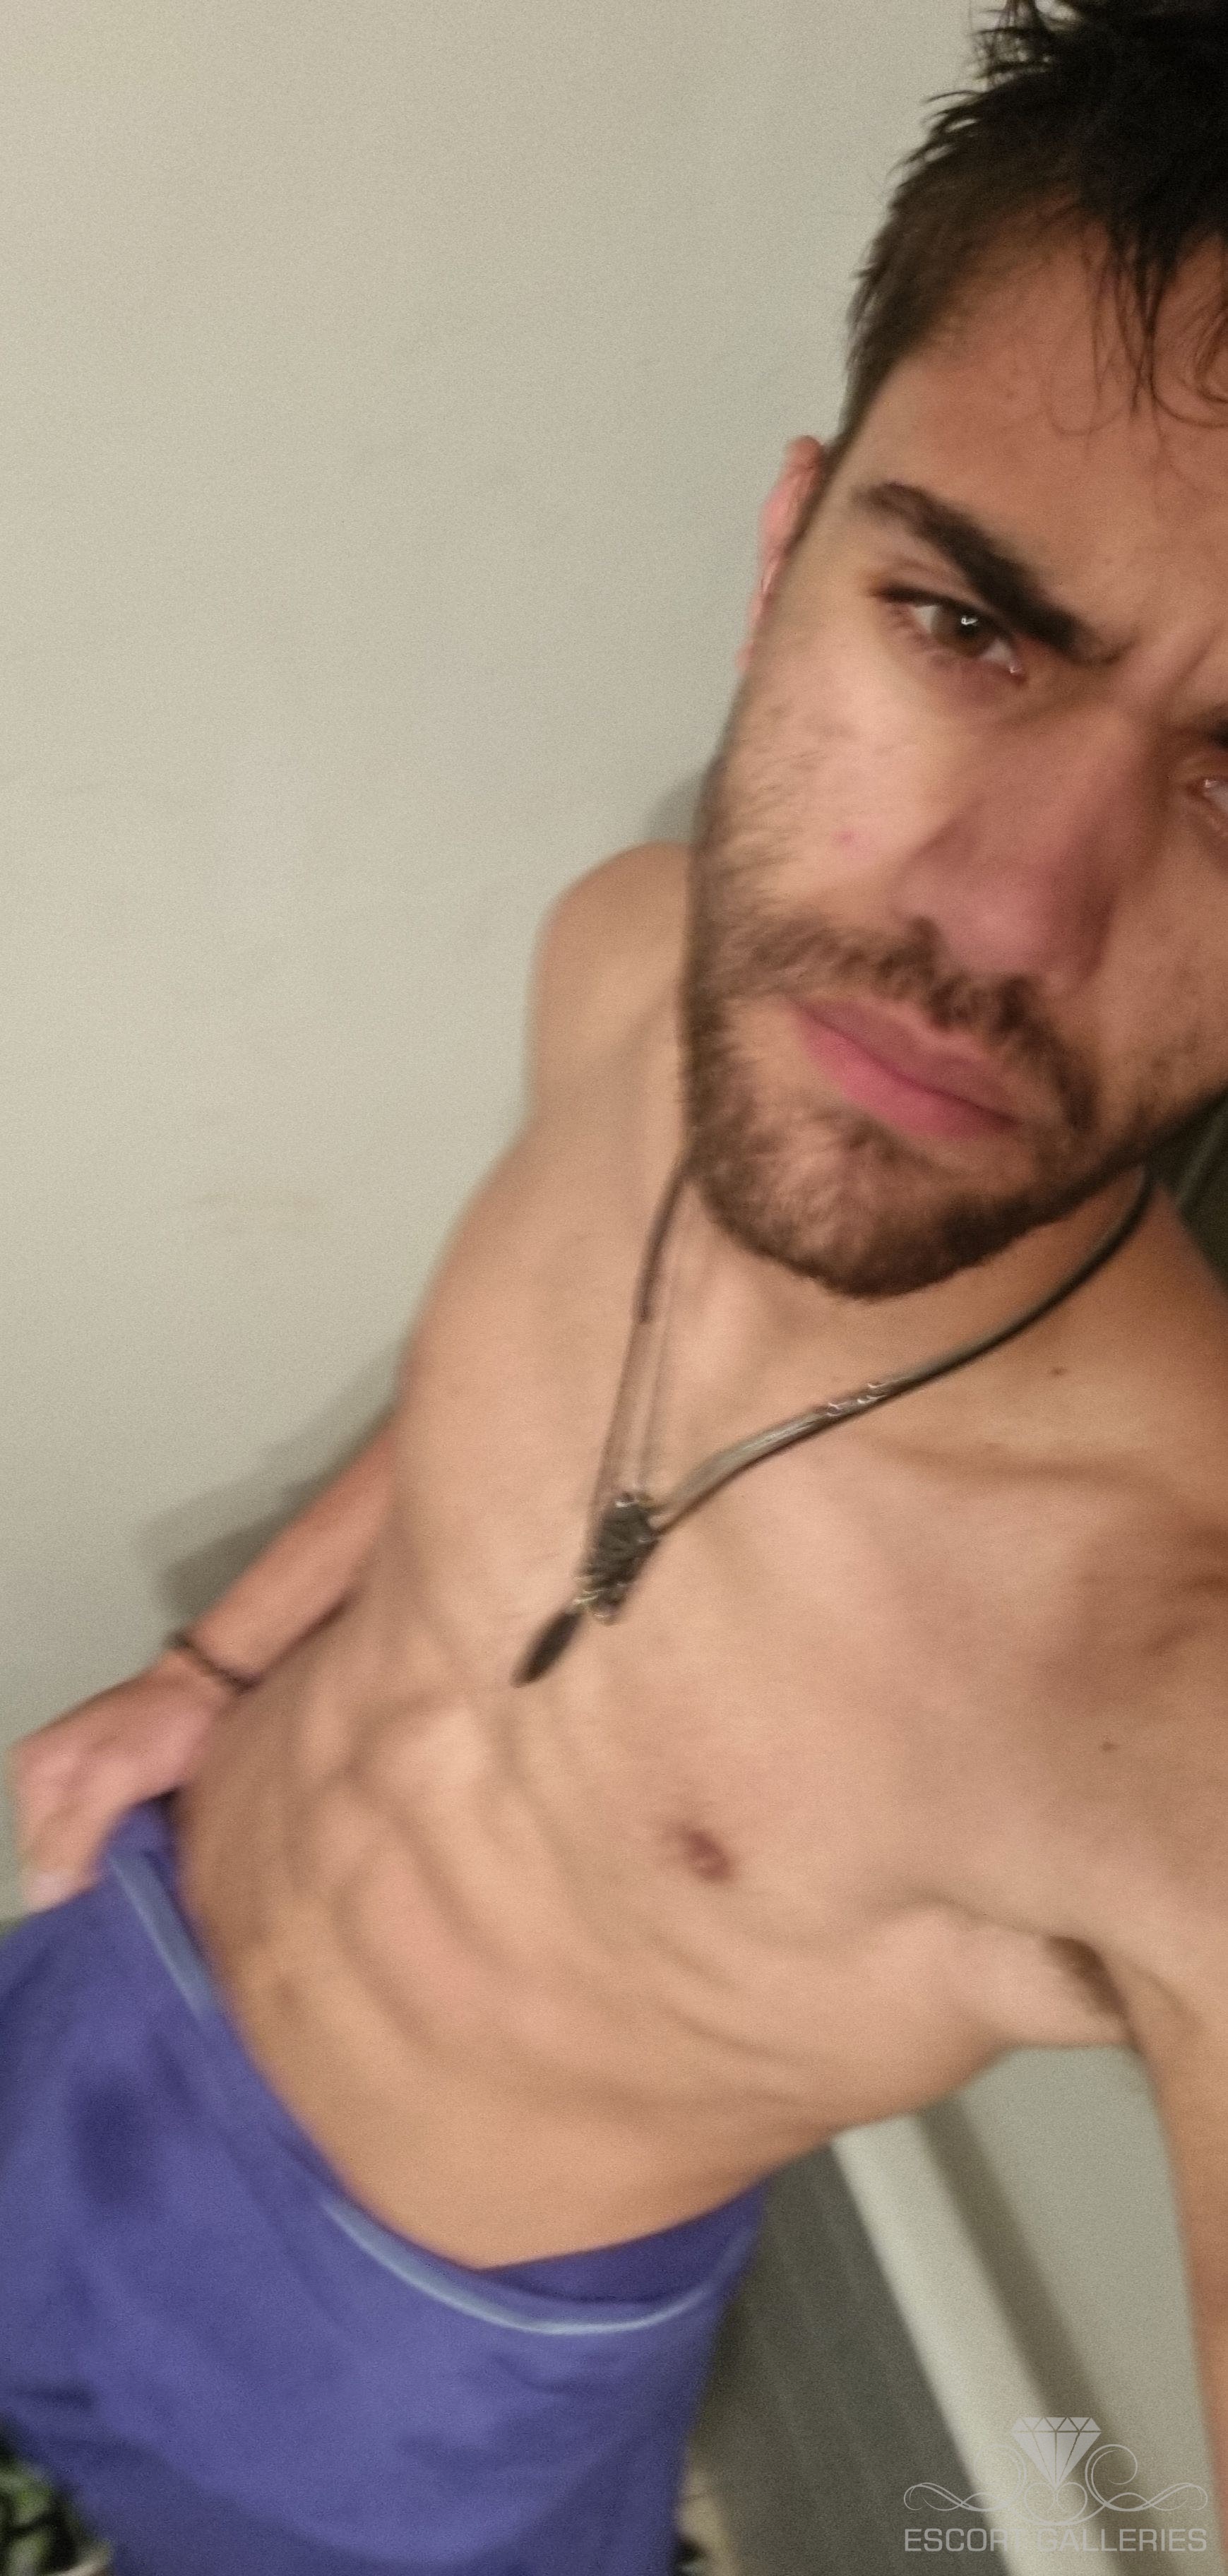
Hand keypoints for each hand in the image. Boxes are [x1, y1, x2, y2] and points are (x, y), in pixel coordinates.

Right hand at [7, 1649, 237, 1910]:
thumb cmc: (163, 1723)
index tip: (108, 1899)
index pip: (34, 1858)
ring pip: (83, 1853)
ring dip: (110, 1870)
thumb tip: (40, 1896)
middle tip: (128, 1892)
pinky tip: (147, 1864)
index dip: (68, 1884)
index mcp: (35, 1774)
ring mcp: (80, 1791)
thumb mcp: (114, 1775)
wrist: (209, 1688)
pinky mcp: (112, 1796)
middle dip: (87, 1878)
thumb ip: (74, 1831)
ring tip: (141, 1883)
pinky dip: (126, 1854)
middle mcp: (48, 1784)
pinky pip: (107, 1840)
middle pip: (56, 1857)